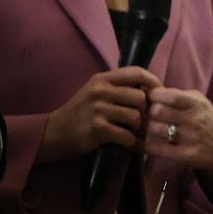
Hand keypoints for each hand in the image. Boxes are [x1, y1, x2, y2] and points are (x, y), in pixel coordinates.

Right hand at [42, 66, 159, 162]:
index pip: (136, 72)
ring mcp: (98, 110)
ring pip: (136, 116)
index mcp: (102, 79)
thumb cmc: (81, 113)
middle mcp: (100, 91)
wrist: (53, 133)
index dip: (153, 82)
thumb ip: (119, 87)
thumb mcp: (96, 92)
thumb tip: (153, 89)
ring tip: (129, 130)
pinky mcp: (97, 129)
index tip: (159, 93)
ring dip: (136, 127)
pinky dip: (129, 141)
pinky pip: (127, 135)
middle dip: (144, 110)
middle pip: (140, 97)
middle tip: (140, 119)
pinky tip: (124, 141)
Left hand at [144, 86, 212, 188]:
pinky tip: (140, 143)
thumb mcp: (199, 102)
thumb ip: (177, 94)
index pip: (169, 95)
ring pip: (153, 130)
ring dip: (144, 129)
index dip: (153, 96)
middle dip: (147, 113)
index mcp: (197, 104)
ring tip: (144, 128)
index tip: (149, 99)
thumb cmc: (205, 120)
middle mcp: (195, 120)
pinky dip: (143, 145)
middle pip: (157, 111)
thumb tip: (147, 89)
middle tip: (145, 115)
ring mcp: (191, 138)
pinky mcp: (186, 155)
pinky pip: (155, 149)